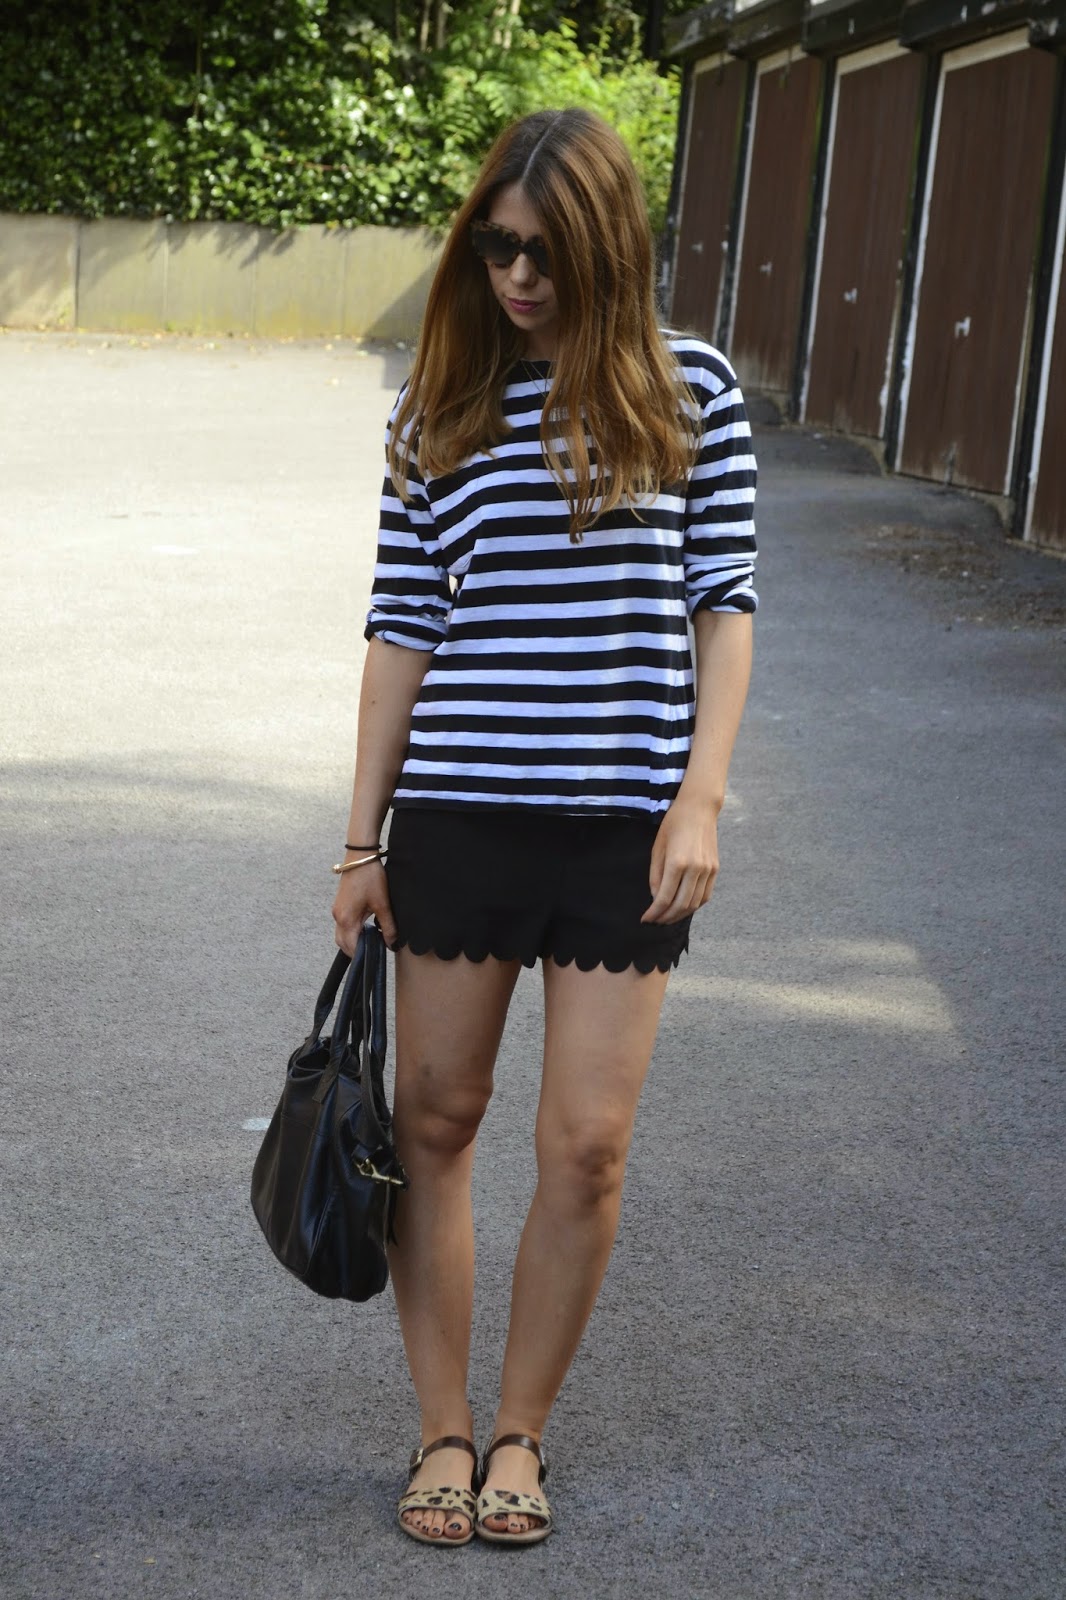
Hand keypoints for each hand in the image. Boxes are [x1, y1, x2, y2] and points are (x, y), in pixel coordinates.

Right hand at [331, 859, 396, 952]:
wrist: (360, 857)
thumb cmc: (370, 878)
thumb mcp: (383, 904)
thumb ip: (388, 926)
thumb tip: (391, 943)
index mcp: (346, 919)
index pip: (351, 947)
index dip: (362, 955)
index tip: (374, 957)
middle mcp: (337, 916)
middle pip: (342, 943)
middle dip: (355, 951)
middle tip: (372, 952)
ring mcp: (337, 910)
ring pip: (342, 934)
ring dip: (353, 940)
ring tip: (371, 941)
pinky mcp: (340, 904)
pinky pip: (343, 924)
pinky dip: (352, 931)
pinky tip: (366, 929)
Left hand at [641, 798, 718, 924]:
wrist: (699, 809)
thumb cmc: (673, 824)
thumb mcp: (657, 847)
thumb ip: (656, 875)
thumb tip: (656, 898)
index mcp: (677, 862)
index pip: (664, 898)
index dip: (654, 912)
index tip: (646, 919)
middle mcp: (695, 869)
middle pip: (680, 905)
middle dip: (666, 917)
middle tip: (656, 921)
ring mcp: (708, 870)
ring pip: (695, 904)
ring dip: (680, 915)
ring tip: (668, 917)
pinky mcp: (715, 869)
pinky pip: (705, 896)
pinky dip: (694, 906)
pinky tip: (683, 907)